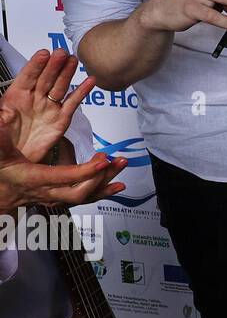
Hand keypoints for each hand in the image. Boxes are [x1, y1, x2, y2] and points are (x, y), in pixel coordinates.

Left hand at [0, 48, 99, 162]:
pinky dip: (82, 92)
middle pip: (46, 79)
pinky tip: (90, 81)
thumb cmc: (3, 145)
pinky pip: (73, 103)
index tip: (44, 54)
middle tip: (62, 53)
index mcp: (14, 98)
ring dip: (68, 73)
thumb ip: (1, 117)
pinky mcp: (61, 119)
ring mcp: (48, 108)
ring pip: (60, 87)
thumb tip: (2, 111)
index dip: (35, 66)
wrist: (16, 163)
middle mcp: (33, 100)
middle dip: (54, 65)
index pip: (26, 78)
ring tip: (74, 60)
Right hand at [0, 116, 126, 216]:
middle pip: (80, 191)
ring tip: (122, 165)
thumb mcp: (0, 155)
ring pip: (86, 195)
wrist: (1, 192)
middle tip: (115, 160)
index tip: (103, 160)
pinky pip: (87, 198)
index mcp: (35, 180)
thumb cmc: (2, 171)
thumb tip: (2, 118)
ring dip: (107, 181)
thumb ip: (1, 140)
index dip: (84, 171)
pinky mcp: (64, 199)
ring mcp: (58, 199)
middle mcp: (48, 193)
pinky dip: (104, 191)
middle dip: (100, 177)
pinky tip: (119, 184)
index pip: (63, 178)